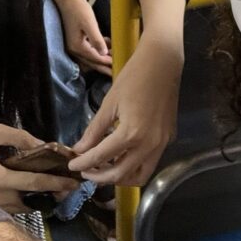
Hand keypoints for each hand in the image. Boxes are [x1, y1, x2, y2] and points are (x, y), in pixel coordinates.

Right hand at [0, 122, 79, 213]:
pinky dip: (21, 201)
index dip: (56, 183)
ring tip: (51, 187)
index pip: (34, 183)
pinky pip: (9, 209)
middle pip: (31, 201)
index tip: (73, 182)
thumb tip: (42, 144)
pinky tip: (29, 191)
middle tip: (66, 186)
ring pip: (21, 208)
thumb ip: (19, 137)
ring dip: (37, 199)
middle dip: (50, 194)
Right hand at [57, 0, 112, 75]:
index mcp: (77, 46)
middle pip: (91, 61)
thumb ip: (97, 39)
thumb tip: (104, 54)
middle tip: (116, 73)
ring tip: (115, 59)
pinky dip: (97, 49)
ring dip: (102, 58)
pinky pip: (88, 49)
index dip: (107, 62)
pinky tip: (107, 44)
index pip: (95, 58)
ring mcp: (73, 44)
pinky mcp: (75, 39)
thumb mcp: (90, 24)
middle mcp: (74, 49)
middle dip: (104, 67)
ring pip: (90, 56)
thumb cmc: (78, 9)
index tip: (118, 66)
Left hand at [70, 35, 181, 186]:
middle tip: (85, 171)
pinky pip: (150, 163)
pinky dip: (134, 167)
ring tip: (103, 168)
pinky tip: (121, 157)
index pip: (101, 157)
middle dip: (100, 176)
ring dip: (120, 177)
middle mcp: (148, 145)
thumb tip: (79, 149)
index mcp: (131, 134)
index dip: (84, 163)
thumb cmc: (133, 78)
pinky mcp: (168, 140)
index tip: (72, 166)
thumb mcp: (109, 103)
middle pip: (121, 174)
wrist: (162, 63)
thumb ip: (94, 130)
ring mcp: (161, 144)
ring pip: (140, 175)